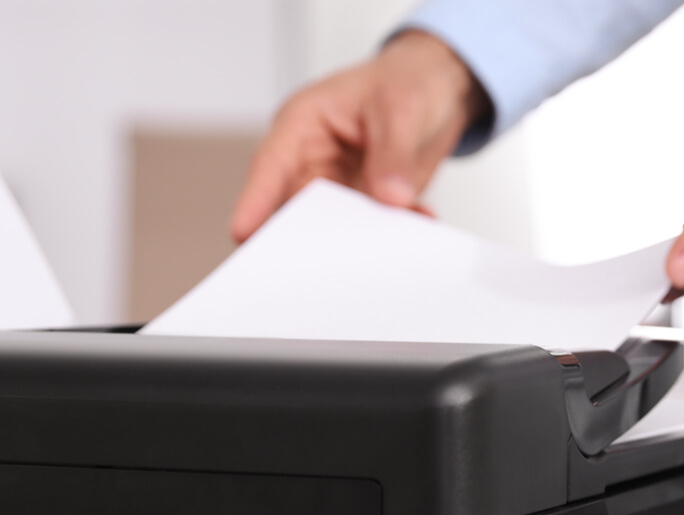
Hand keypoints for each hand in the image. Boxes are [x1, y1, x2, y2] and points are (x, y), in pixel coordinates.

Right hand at [230, 30, 490, 241]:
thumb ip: (394, 154)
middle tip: (311, 266)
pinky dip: (391, 234)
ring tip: (373, 252)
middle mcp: (313, 158)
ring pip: (331, 227)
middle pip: (293, 207)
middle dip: (301, 237)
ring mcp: (338, 185)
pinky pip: (371, 229)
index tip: (243, 232)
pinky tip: (416, 226)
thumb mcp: (402, 108)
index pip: (271, 165)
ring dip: (353, 241)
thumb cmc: (407, 80)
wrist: (440, 87)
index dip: (255, 200)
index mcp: (304, 123)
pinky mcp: (365, 202)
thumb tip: (390, 198)